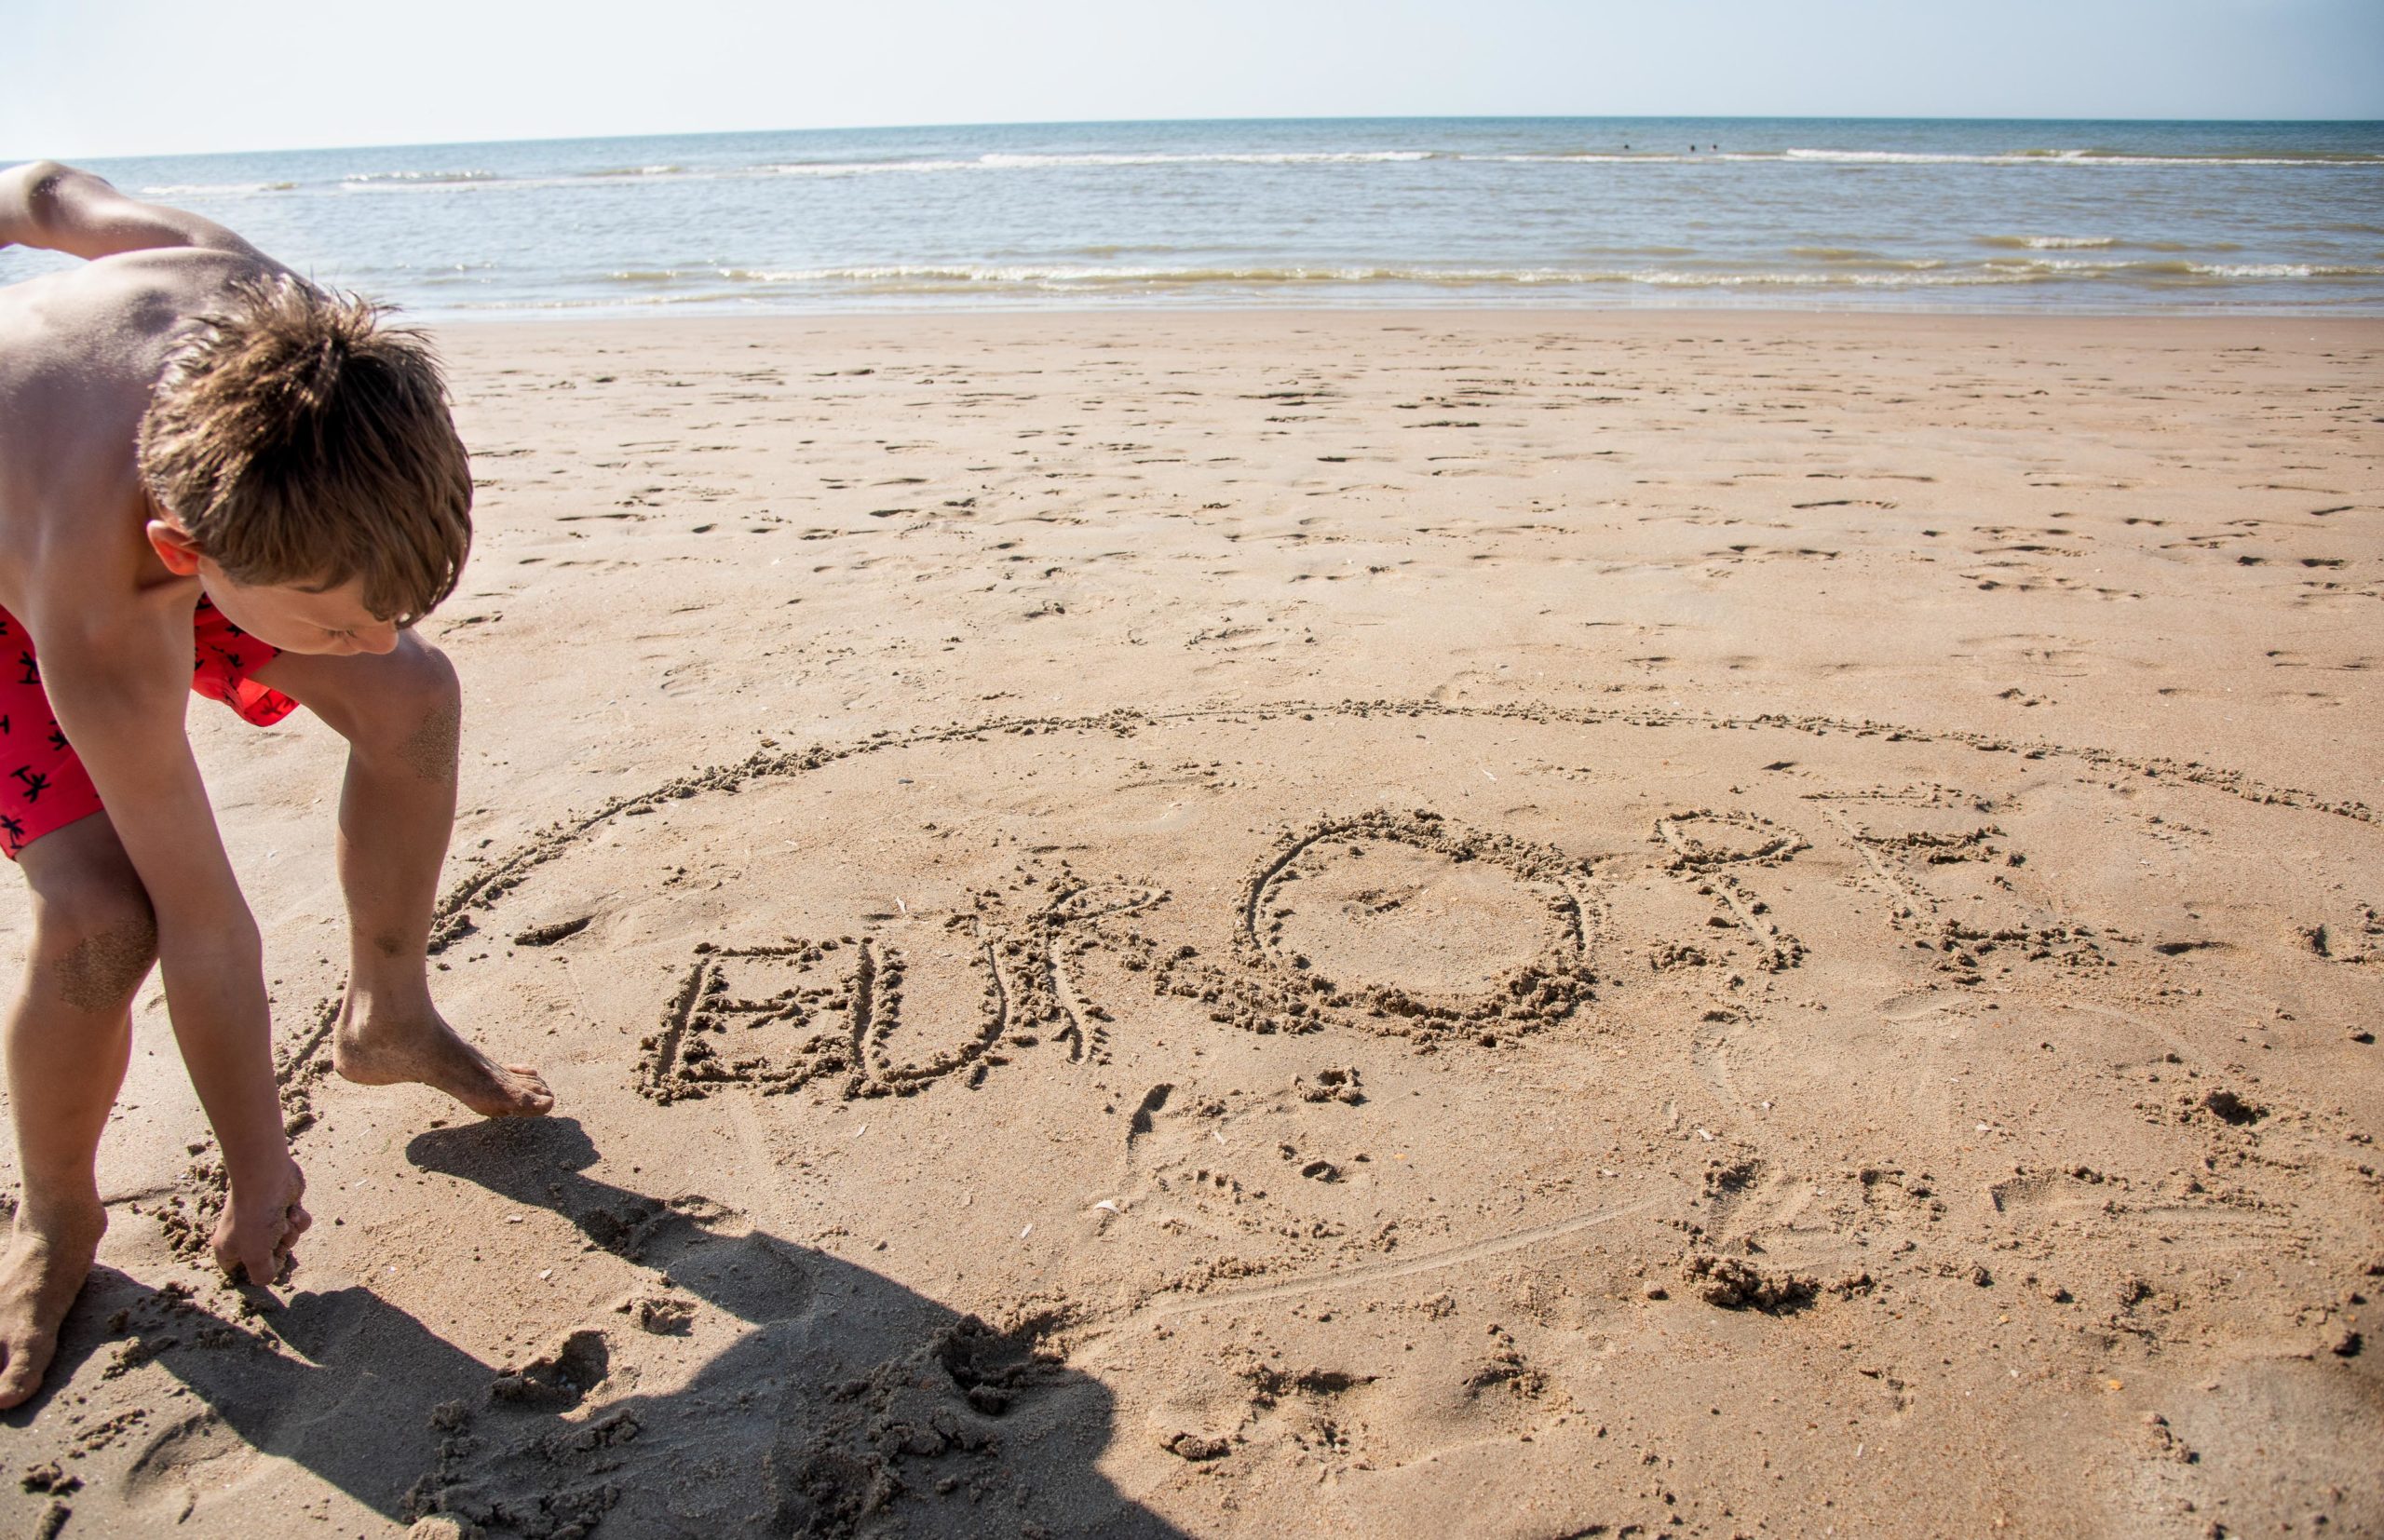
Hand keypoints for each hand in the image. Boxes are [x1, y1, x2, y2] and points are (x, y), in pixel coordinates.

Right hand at [212, 1156, 310, 1286]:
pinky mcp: (283, 1207)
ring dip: (290, 1232)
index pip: (238, 1273)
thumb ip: (262, 1274)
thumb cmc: (256, 1217)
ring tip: (282, 1220)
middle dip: (278, 1250)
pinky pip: (297, 1224)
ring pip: (287, 1240)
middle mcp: (244, 1236)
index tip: (263, 1268)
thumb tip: (267, 1278)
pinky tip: (291, 1209)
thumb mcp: (256, 1256)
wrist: (267, 1176)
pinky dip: (298, 1219)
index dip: (253, 1273)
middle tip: (274, 1238)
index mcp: (228, 1249)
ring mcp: (264, 1220)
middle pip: (269, 1259)